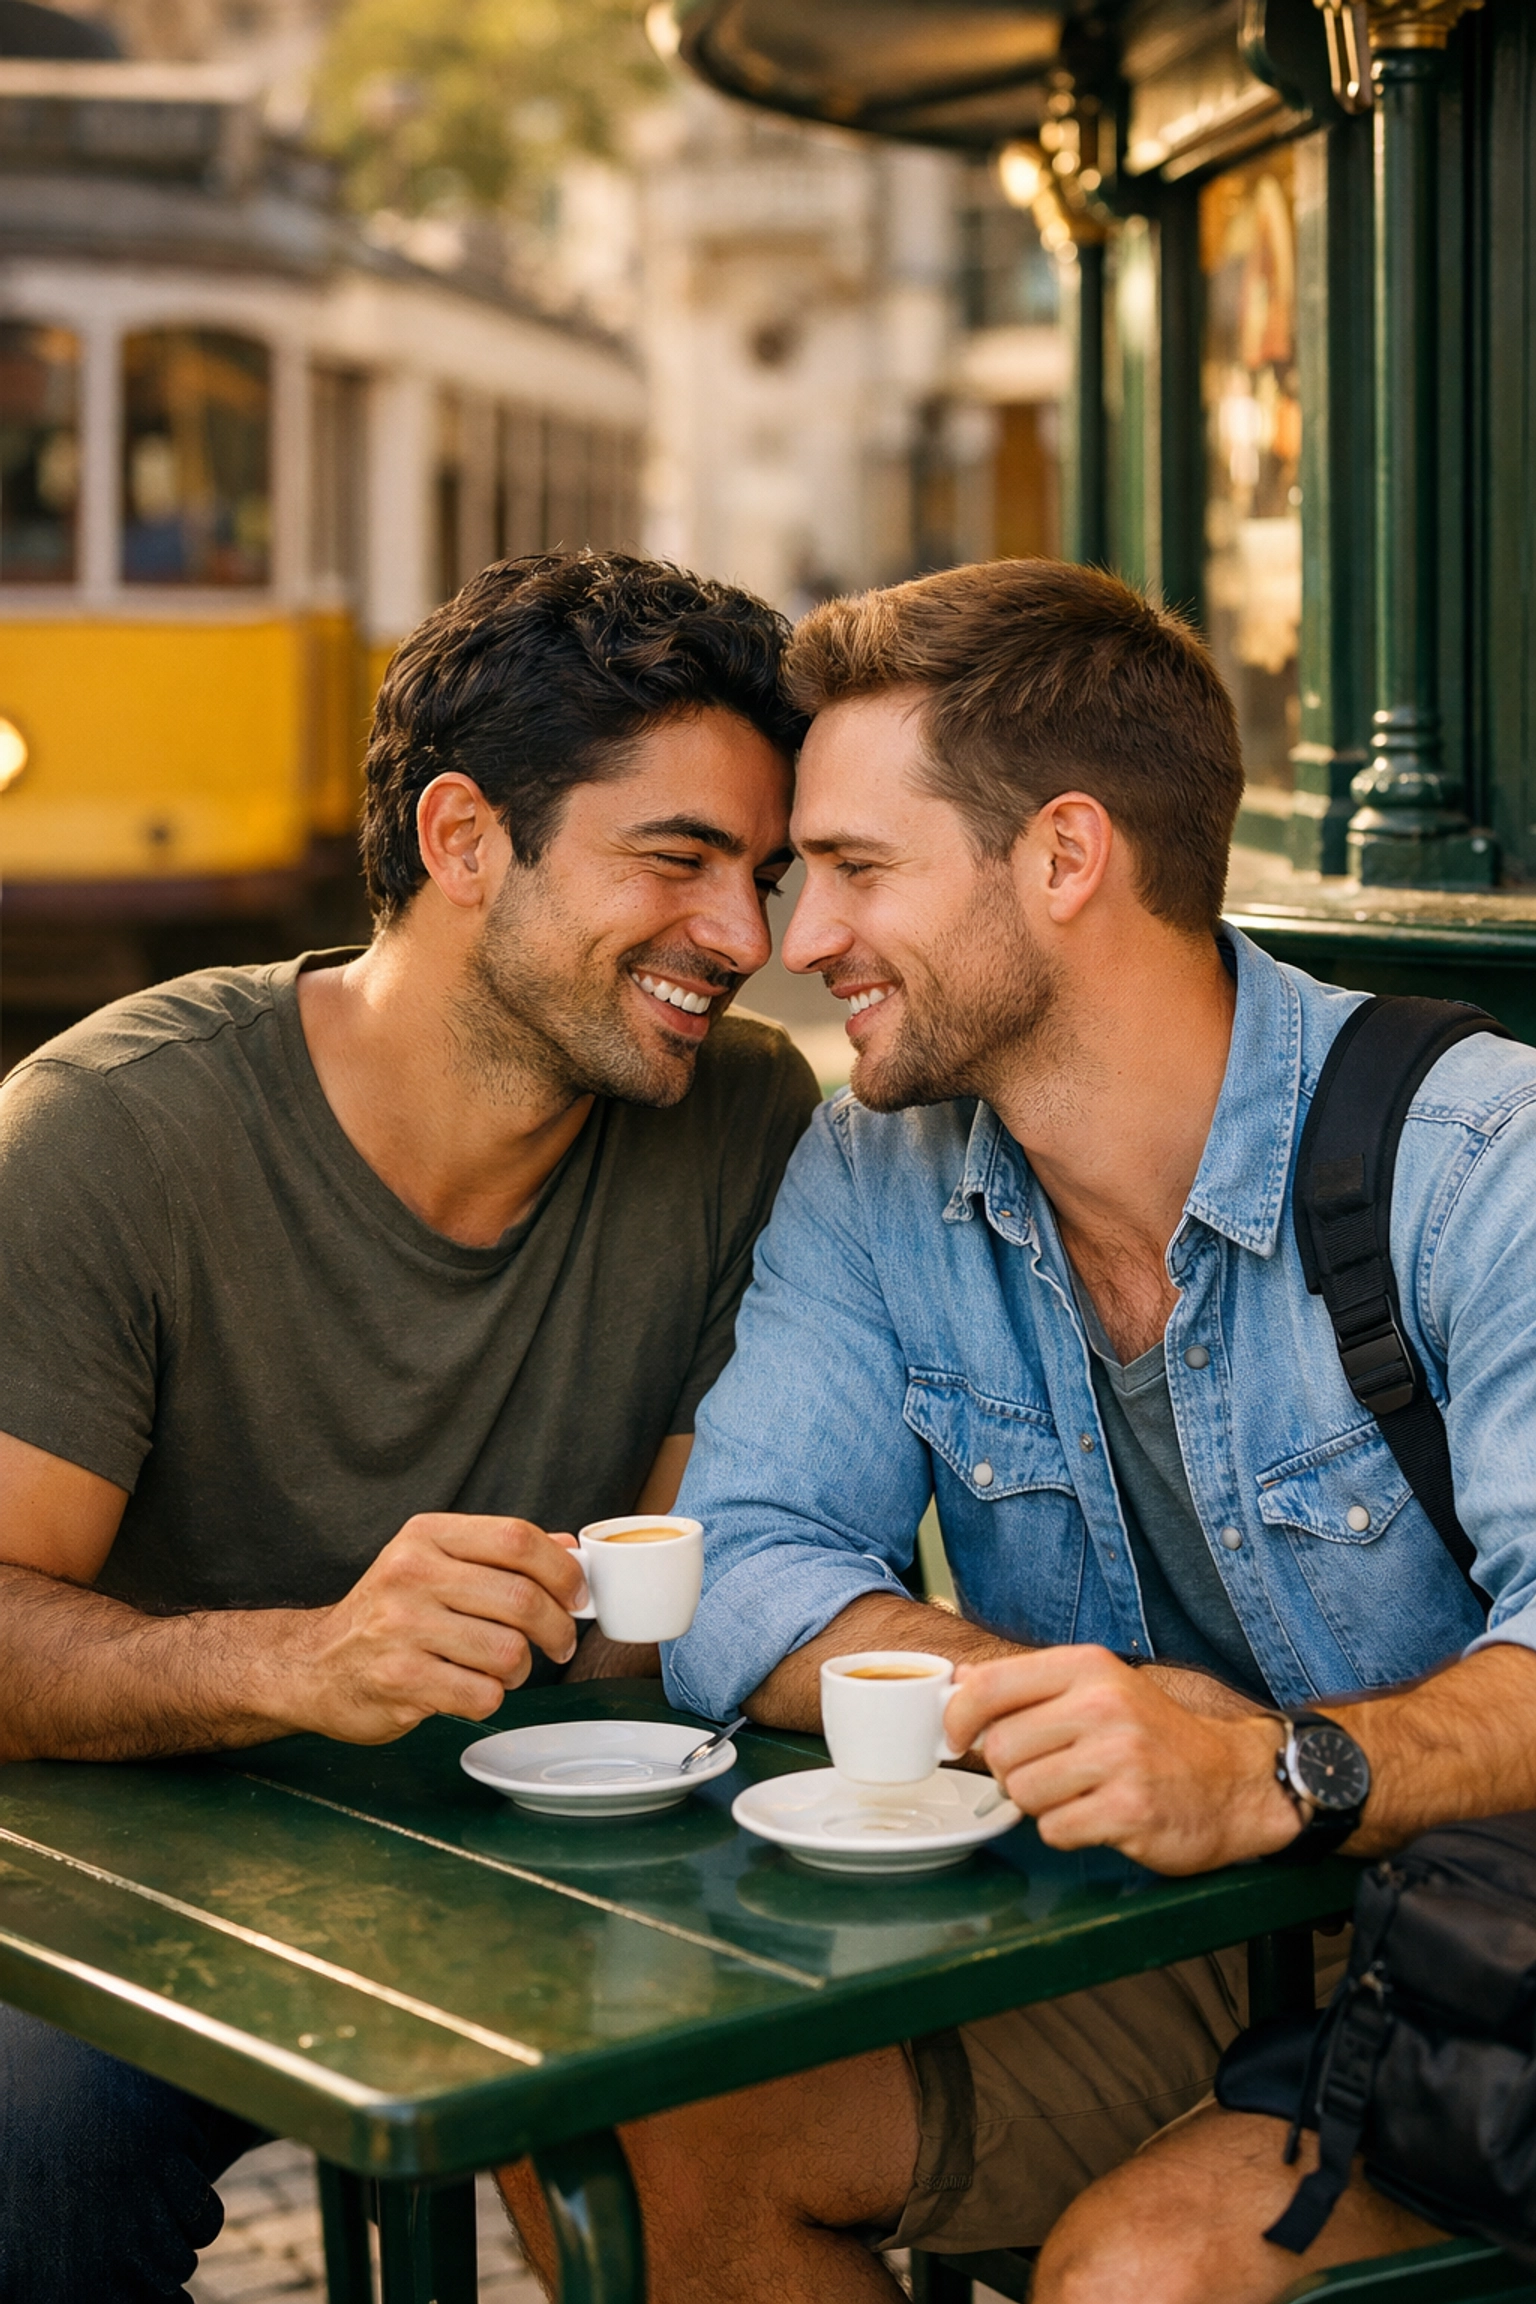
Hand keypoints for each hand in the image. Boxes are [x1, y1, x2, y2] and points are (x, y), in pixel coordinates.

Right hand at [277, 1515, 589, 1743]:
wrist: (313, 1666)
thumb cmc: (386, 1614)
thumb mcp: (432, 1564)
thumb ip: (497, 1554)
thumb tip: (569, 1547)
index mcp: (425, 1536)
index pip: (516, 1539)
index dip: (562, 1569)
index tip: (577, 1594)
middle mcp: (411, 1574)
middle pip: (521, 1598)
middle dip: (557, 1628)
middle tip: (559, 1643)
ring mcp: (402, 1628)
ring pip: (509, 1652)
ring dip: (521, 1669)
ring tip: (503, 1668)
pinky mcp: (400, 1680)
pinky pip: (483, 1694)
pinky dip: (490, 1697)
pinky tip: (469, 1689)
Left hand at [943, 1645, 1301, 1873]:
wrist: (1231, 1782)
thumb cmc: (1155, 1737)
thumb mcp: (1099, 1688)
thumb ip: (1030, 1685)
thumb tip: (959, 1682)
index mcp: (1088, 1668)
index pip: (990, 1686)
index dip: (958, 1717)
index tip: (956, 1737)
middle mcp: (1103, 1705)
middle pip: (999, 1748)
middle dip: (1010, 1770)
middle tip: (1046, 1772)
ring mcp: (1119, 1758)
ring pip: (1022, 1792)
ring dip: (1040, 1804)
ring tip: (1078, 1793)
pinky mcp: (1130, 1809)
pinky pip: (1054, 1829)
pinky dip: (1066, 1831)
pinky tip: (1097, 1816)